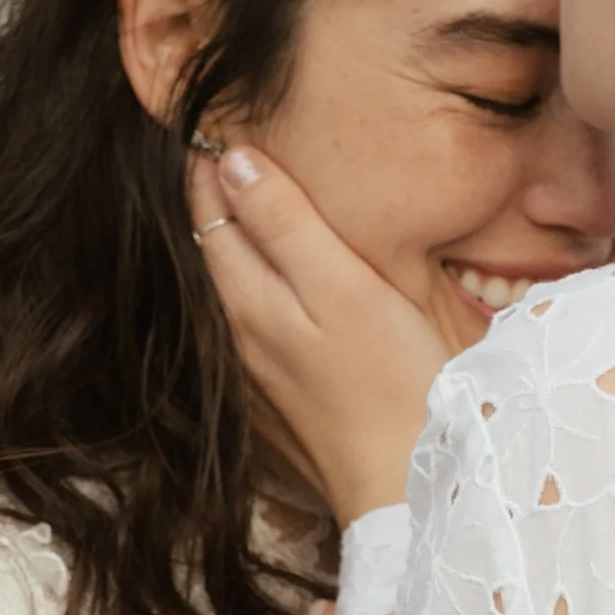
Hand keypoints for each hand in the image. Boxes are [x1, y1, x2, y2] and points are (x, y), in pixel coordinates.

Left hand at [188, 143, 444, 524]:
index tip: (214, 120)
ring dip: (242, 245)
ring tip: (256, 202)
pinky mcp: (286, 408)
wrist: (405, 494)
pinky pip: (260, 330)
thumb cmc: (391, 385)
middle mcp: (241, 338)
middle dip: (219, 197)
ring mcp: (260, 379)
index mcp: (249, 300)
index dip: (210, 162)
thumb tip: (232, 161)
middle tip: (229, 146)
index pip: (210, 210)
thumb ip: (288, 224)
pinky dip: (263, 292)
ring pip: (236, 291)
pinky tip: (287, 288)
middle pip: (216, 249)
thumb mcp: (344, 289)